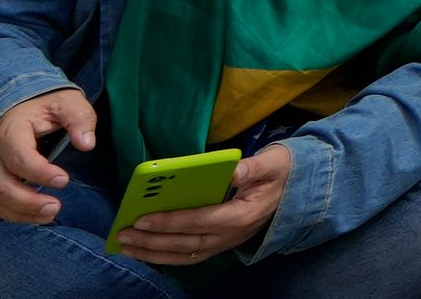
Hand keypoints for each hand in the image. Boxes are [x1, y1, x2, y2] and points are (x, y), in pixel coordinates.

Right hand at [0, 87, 96, 257]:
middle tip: (56, 208)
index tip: (64, 180)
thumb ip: (79, 119)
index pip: (19, 158)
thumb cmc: (44, 105)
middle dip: (28, 201)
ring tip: (47, 217)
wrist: (15, 104)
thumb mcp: (66, 101)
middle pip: (1, 185)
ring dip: (16, 214)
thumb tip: (87, 143)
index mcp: (10, 132)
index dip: (41, 173)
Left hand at [112, 144, 290, 269]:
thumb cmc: (282, 172)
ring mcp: (226, 243)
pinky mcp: (220, 244)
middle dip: (152, 240)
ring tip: (126, 246)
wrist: (298, 191)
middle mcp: (231, 235)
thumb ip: (250, 168)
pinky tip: (146, 252)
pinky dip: (165, 257)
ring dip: (153, 253)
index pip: (200, 221)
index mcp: (242, 215)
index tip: (142, 219)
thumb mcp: (272, 164)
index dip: (170, 221)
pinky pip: (189, 256)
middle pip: (186, 243)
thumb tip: (228, 170)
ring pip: (184, 255)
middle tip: (123, 234)